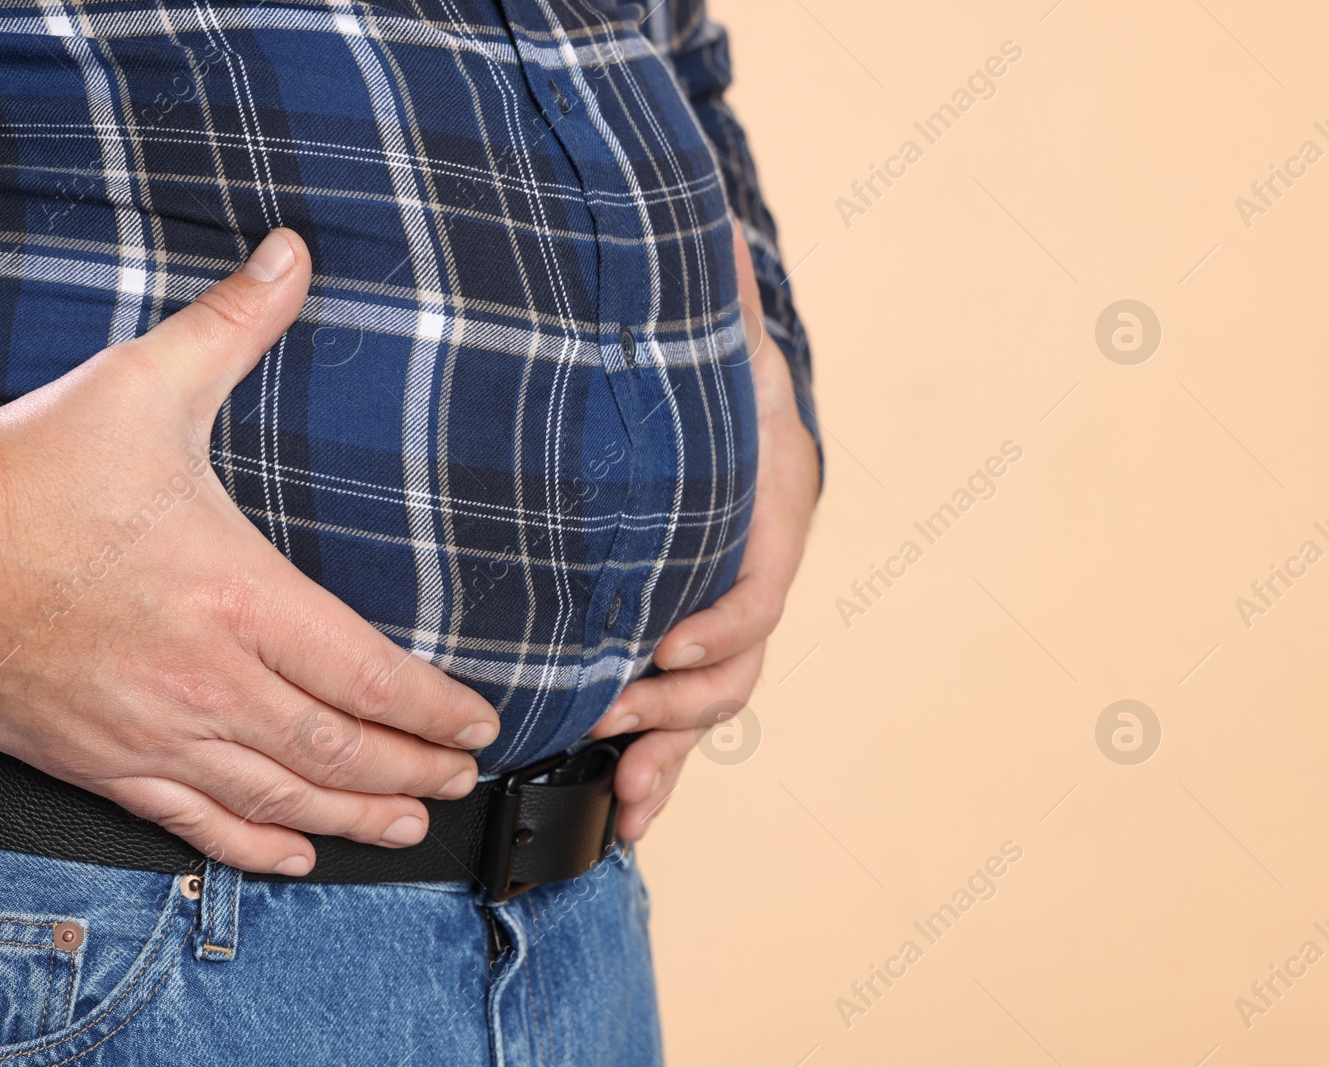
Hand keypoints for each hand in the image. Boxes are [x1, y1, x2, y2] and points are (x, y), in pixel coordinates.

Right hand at [0, 230, 500, 874]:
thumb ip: (234, 325)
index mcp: (239, 595)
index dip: (435, 706)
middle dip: (414, 767)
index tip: (477, 719)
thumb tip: (291, 253)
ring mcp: (156, 732)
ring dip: (355, 814)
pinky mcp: (104, 761)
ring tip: (408, 823)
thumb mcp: (146, 385)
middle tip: (461, 776)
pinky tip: (293, 854)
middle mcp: (210, 679)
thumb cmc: (31, 473)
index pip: (369, 672)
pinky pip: (194, 823)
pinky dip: (255, 844)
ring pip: (280, 796)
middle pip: (340, 747)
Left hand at [589, 221, 818, 841]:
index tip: (661, 642)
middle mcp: (752, 574)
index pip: (759, 586)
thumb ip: (715, 302)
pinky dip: (658, 765)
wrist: (730, 402)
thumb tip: (716, 235)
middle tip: (608, 710)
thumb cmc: (716, 372)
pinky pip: (681, 716)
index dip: (717, 622)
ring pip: (711, 705)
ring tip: (626, 795)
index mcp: (767, 512)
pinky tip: (626, 810)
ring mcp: (722, 616)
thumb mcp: (718, 335)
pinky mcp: (687, 640)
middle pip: (736, 665)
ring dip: (669, 752)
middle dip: (676, 702)